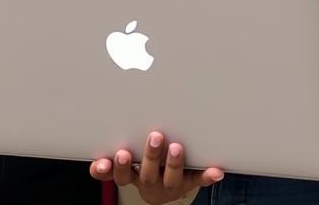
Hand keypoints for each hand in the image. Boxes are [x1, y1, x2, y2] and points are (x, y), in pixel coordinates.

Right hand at [89, 131, 223, 203]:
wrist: (160, 189)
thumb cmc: (142, 162)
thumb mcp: (126, 156)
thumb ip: (117, 144)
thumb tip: (102, 129)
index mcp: (130, 173)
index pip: (116, 172)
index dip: (111, 168)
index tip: (113, 157)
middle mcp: (147, 180)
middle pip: (145, 173)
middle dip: (150, 156)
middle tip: (155, 137)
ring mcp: (167, 184)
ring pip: (169, 178)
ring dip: (174, 163)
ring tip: (177, 147)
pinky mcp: (187, 183)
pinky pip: (197, 180)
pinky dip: (207, 176)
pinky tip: (216, 171)